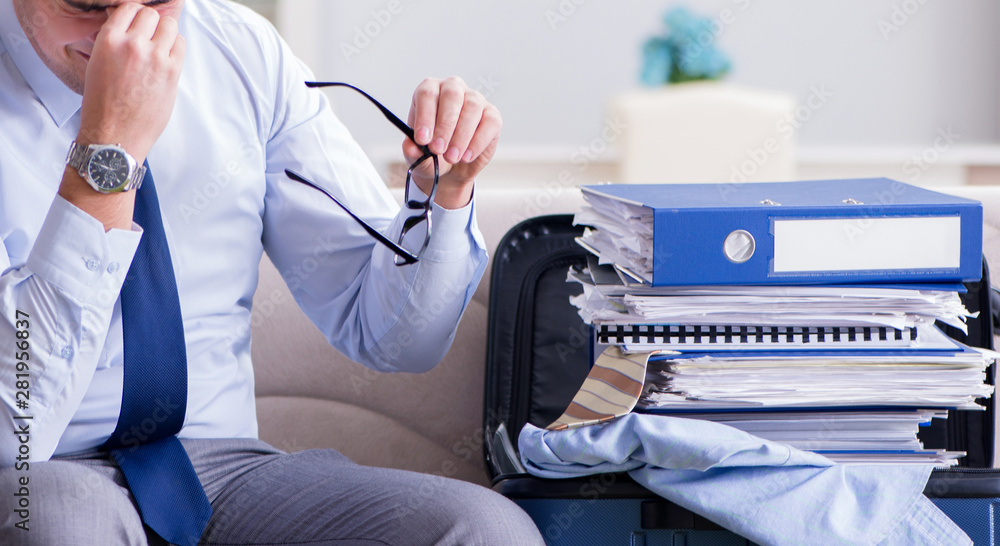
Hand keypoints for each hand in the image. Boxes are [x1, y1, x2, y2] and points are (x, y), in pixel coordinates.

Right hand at [77, 3, 185, 162]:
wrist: (114, 135)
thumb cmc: (103, 105)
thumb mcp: (97, 64)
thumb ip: (116, 42)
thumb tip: (131, 28)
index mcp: (109, 41)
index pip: (129, 8)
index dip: (135, 15)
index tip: (138, 24)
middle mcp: (132, 45)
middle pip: (152, 15)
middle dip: (151, 24)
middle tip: (149, 37)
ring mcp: (155, 58)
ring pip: (170, 26)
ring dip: (166, 33)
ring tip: (159, 47)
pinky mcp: (172, 72)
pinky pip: (181, 45)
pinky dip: (177, 47)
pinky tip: (168, 57)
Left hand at [404, 77, 501, 208]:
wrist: (452, 168)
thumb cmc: (433, 154)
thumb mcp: (418, 156)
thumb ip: (412, 152)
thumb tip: (410, 147)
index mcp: (429, 91)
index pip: (427, 94)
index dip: (424, 116)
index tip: (422, 139)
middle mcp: (453, 89)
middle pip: (451, 95)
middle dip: (444, 125)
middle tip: (438, 149)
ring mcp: (475, 100)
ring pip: (472, 107)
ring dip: (461, 135)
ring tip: (452, 157)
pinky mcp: (492, 115)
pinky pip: (489, 122)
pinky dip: (478, 142)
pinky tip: (467, 156)